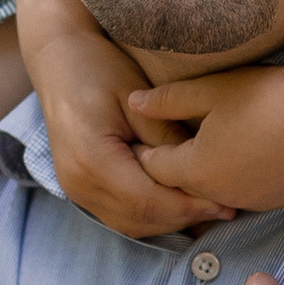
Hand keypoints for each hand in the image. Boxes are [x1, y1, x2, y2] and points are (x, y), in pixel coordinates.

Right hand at [32, 17, 237, 237]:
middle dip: (184, 217)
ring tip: (206, 208)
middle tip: (224, 208)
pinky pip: (119, 215)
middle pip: (140, 219)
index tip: (224, 203)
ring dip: (169, 221)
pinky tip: (177, 201)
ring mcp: (75, 190)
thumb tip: (203, 171)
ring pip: (130, 224)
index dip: (189, 207)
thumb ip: (167, 139)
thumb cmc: (99, 69)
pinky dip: (150, 215)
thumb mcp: (139, 100)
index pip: (148, 201)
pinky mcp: (79, 188)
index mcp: (93, 160)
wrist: (59, 60)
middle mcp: (79, 183)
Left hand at [123, 57, 283, 215]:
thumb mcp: (210, 90)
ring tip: (224, 143)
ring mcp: (256, 201)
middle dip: (181, 167)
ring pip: (222, 192)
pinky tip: (257, 152)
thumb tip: (132, 103)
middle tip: (184, 139)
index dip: (151, 150)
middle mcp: (222, 195)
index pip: (157, 168)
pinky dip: (248, 179)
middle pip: (188, 186)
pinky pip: (254, 194)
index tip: (153, 133)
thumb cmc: (266, 93)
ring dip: (216, 175)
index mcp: (197, 170)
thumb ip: (167, 100)